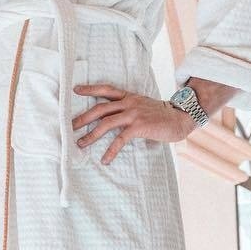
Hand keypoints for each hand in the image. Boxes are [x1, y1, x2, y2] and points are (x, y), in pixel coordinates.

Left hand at [72, 83, 194, 164]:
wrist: (180, 118)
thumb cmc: (161, 115)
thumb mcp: (142, 106)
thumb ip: (128, 109)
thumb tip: (111, 119)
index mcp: (128, 97)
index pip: (106, 89)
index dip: (90, 89)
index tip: (75, 90)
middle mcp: (129, 103)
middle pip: (100, 108)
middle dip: (83, 117)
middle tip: (70, 126)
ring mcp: (133, 114)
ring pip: (106, 123)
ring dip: (91, 135)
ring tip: (80, 144)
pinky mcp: (139, 126)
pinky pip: (120, 139)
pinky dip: (111, 150)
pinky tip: (105, 160)